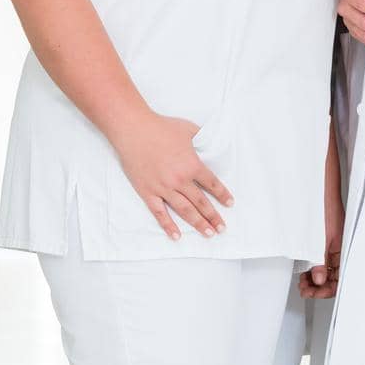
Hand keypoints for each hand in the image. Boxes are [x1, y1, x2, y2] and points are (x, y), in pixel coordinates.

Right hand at [112, 111, 232, 241]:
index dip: (222, 195)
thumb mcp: (188, 129)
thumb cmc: (161, 128)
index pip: (212, 184)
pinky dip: (168, 226)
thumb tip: (211, 142)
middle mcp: (180, 180)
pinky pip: (160, 213)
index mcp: (192, 165)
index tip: (229, 204)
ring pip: (184, 210)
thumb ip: (202, 138)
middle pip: (201, 202)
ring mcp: (163, 188)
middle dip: (213, 216)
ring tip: (208, 233)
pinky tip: (176, 236)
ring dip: (197, 223)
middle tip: (222, 228)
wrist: (134, 130)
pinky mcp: (148, 192)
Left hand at [300, 127, 344, 298]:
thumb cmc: (319, 199)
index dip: (328, 289)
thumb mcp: (317, 234)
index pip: (342, 277)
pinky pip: (322, 258)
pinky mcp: (324, 236)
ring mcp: (332, 241)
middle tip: (304, 289)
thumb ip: (318, 258)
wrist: (314, 176)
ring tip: (302, 281)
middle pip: (336, 276)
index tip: (312, 291)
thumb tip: (318, 280)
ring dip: (315, 278)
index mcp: (343, 244)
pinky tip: (303, 269)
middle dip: (320, 286)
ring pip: (328, 269)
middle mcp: (340, 245)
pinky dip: (313, 267)